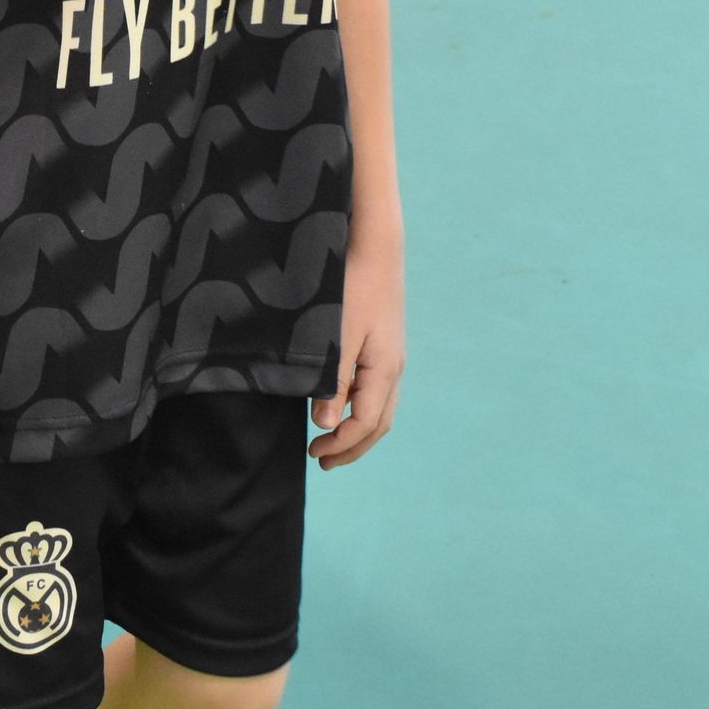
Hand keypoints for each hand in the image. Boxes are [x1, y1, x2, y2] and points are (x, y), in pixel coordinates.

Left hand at [309, 235, 404, 466]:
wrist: (376, 246)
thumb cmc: (352, 288)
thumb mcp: (337, 337)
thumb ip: (332, 381)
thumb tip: (325, 424)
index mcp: (384, 370)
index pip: (365, 424)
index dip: (341, 445)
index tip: (314, 454)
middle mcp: (394, 368)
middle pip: (379, 424)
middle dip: (352, 447)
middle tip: (323, 461)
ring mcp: (393, 357)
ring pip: (382, 408)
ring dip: (358, 431)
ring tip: (331, 440)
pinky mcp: (386, 345)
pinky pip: (379, 390)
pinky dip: (362, 409)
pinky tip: (342, 406)